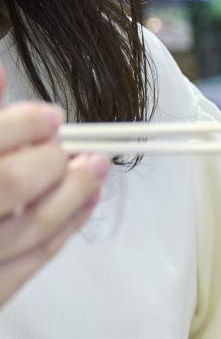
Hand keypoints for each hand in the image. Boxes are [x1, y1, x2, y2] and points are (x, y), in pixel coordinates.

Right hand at [0, 76, 107, 307]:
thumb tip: (2, 75)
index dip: (23, 124)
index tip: (50, 116)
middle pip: (9, 183)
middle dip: (50, 161)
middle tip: (73, 148)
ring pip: (30, 228)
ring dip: (72, 196)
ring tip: (94, 170)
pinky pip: (32, 263)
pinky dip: (64, 230)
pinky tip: (83, 205)